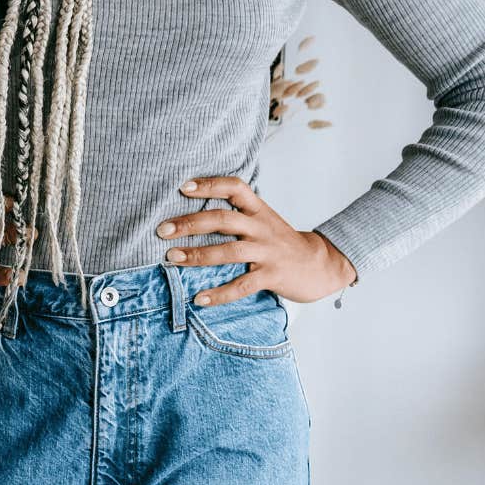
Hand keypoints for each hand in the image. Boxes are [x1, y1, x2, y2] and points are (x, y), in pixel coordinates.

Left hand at [155, 176, 357, 306]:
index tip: (182, 188)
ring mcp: (268, 252)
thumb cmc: (282, 243)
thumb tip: (193, 214)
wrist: (321, 265)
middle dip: (190, 223)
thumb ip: (238, 215)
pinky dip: (220, 294)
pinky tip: (199, 299)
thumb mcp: (264, 221)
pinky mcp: (272, 276)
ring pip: (228, 252)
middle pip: (223, 219)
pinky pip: (242, 285)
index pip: (234, 187)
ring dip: (198, 255)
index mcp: (259, 210)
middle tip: (162, 230)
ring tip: (172, 259)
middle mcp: (262, 227)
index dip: (208, 184)